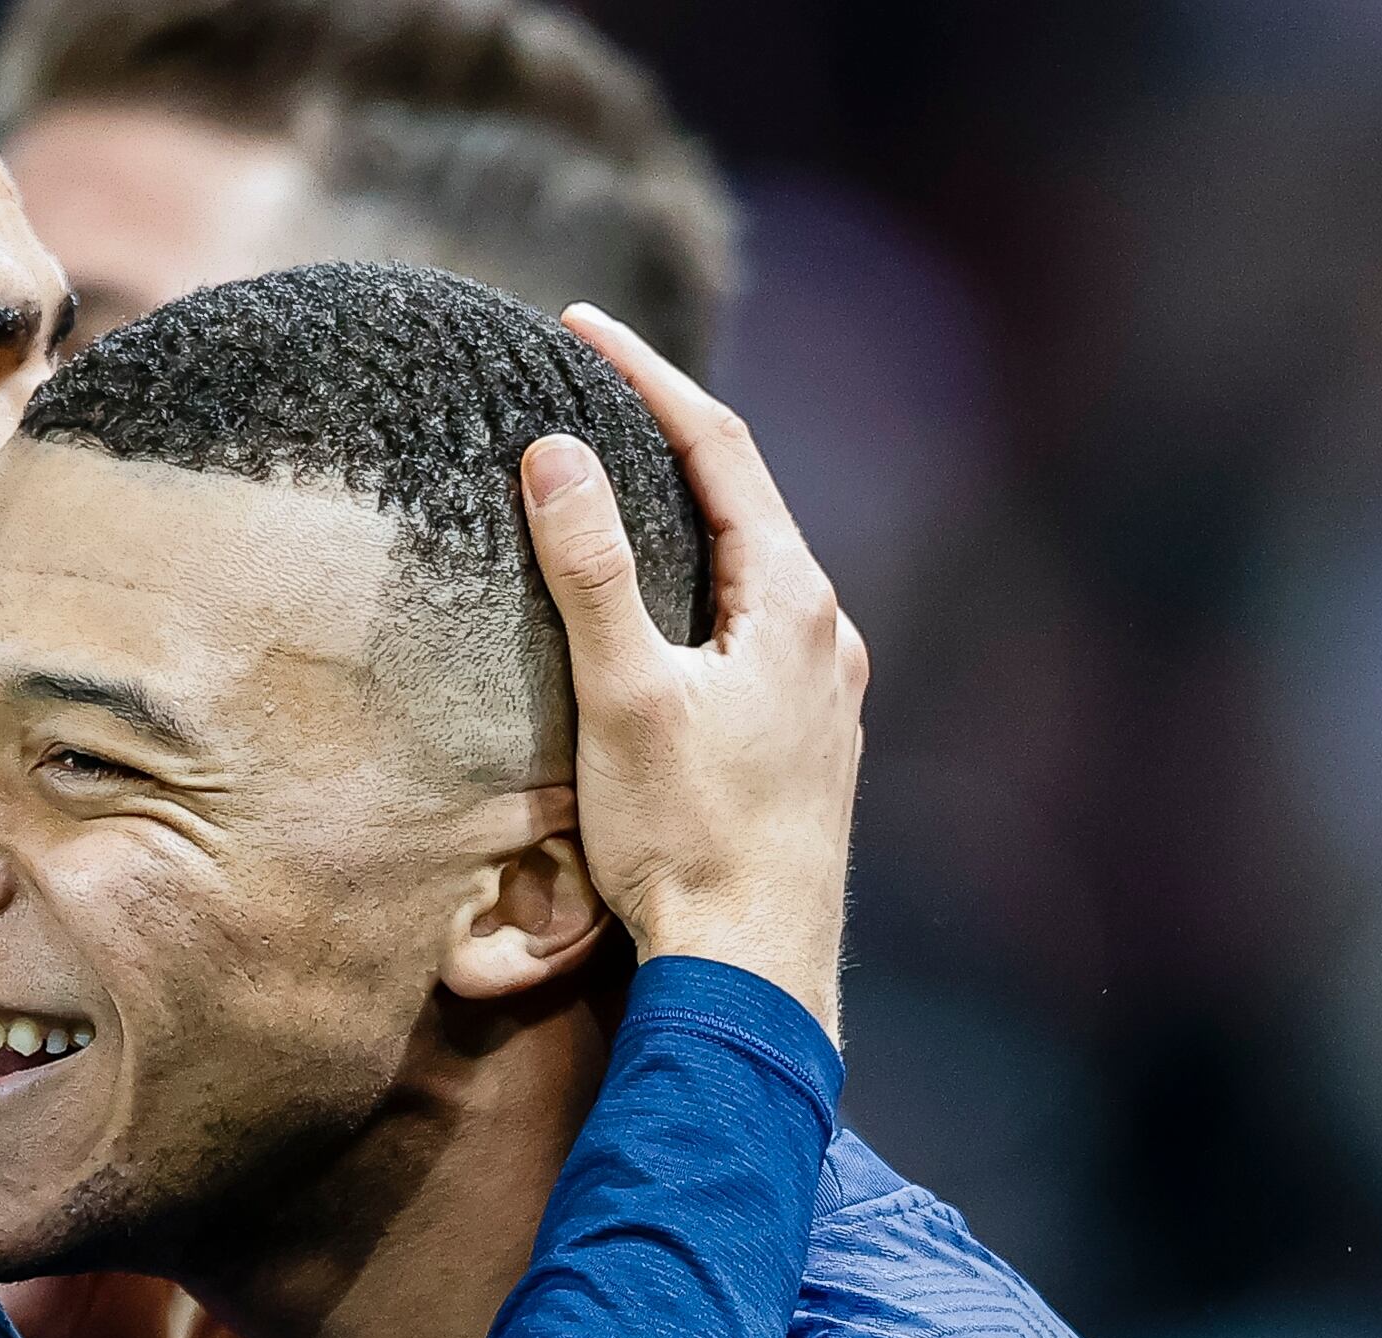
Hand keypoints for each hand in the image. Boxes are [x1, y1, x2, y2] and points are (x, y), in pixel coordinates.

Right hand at [520, 304, 867, 1039]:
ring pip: (749, 571)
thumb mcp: (624, 695)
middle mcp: (825, 633)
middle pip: (741, 501)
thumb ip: (591, 571)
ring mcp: (823, 692)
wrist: (754, 970)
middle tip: (590, 388)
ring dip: (685, 518)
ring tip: (616, 489)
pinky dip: (699, 590)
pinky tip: (663, 618)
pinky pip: (751, 631)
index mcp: (790, 600)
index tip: (581, 324)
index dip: (648, 376)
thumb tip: (557, 453)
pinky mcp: (805, 743)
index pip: (719, 447)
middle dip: (665, 437)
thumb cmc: (687, 838)